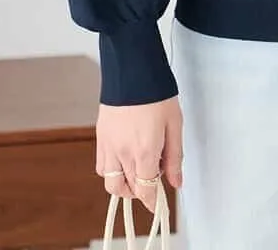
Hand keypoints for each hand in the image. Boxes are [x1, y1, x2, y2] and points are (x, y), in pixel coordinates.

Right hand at [97, 95, 183, 214]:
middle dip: (142, 192)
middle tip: (153, 182)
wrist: (133, 70)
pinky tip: (124, 160)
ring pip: (111, 183)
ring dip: (124, 186)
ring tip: (138, 173)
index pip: (146, 190)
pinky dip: (111, 172)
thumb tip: (176, 181)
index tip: (158, 206)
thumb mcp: (175, 124)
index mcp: (145, 151)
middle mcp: (123, 153)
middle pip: (129, 189)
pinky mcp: (101, 138)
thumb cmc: (157, 93)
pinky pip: (101, 167)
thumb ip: (174, 157)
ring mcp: (109, 146)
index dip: (152, 202)